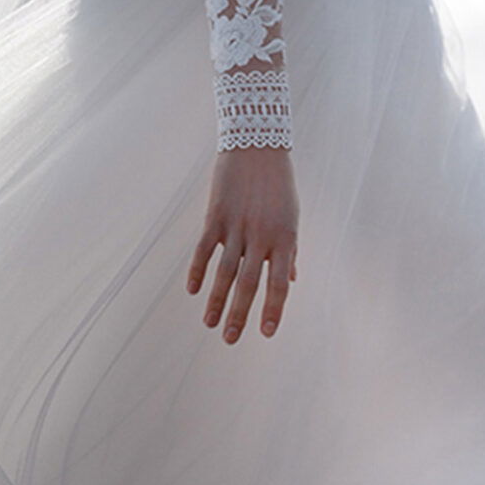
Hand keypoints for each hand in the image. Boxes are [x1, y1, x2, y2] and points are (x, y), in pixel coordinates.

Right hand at [186, 145, 298, 343]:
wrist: (257, 145)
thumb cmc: (279, 184)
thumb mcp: (292, 216)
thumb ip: (290, 250)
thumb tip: (292, 279)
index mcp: (285, 238)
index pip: (280, 283)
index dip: (273, 310)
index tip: (266, 333)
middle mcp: (261, 236)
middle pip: (249, 283)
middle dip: (239, 314)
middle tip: (230, 340)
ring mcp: (237, 226)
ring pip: (224, 271)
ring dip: (216, 300)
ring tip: (209, 325)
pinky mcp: (216, 215)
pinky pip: (204, 248)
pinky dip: (198, 270)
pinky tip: (192, 291)